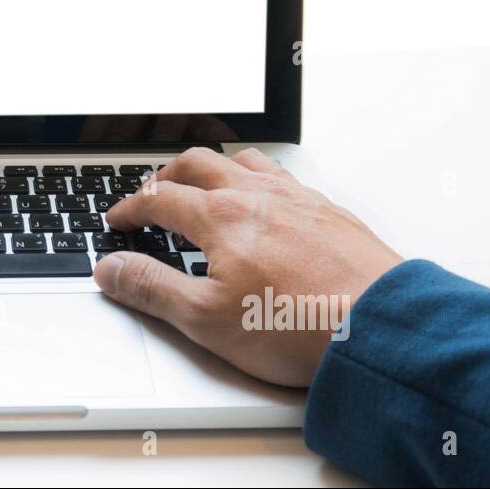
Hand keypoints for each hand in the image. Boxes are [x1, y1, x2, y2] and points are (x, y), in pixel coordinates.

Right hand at [95, 147, 400, 386]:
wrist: (379, 326)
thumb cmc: (298, 325)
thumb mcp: (205, 319)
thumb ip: (151, 288)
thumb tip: (110, 269)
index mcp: (220, 217)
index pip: (159, 199)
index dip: (131, 208)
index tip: (119, 219)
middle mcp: (256, 196)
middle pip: (198, 164)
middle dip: (166, 175)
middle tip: (152, 192)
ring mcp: (296, 199)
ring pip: (244, 161)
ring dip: (214, 167)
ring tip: (204, 182)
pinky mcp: (328, 211)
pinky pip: (284, 176)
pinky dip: (258, 178)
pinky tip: (266, 200)